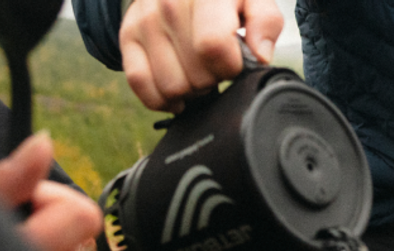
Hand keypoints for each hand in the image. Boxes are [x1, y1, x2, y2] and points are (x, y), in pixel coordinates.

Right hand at [119, 0, 284, 111]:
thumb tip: (260, 55)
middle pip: (195, 75)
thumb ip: (265, 23)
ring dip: (189, 91)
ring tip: (197, 73)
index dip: (229, 66)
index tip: (234, 62)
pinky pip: (140, 84)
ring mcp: (145, 20)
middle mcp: (169, 3)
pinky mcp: (127, 36)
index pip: (213, 47)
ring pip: (171, 87)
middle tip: (214, 66)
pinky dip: (161, 99)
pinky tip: (177, 93)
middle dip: (211, 79)